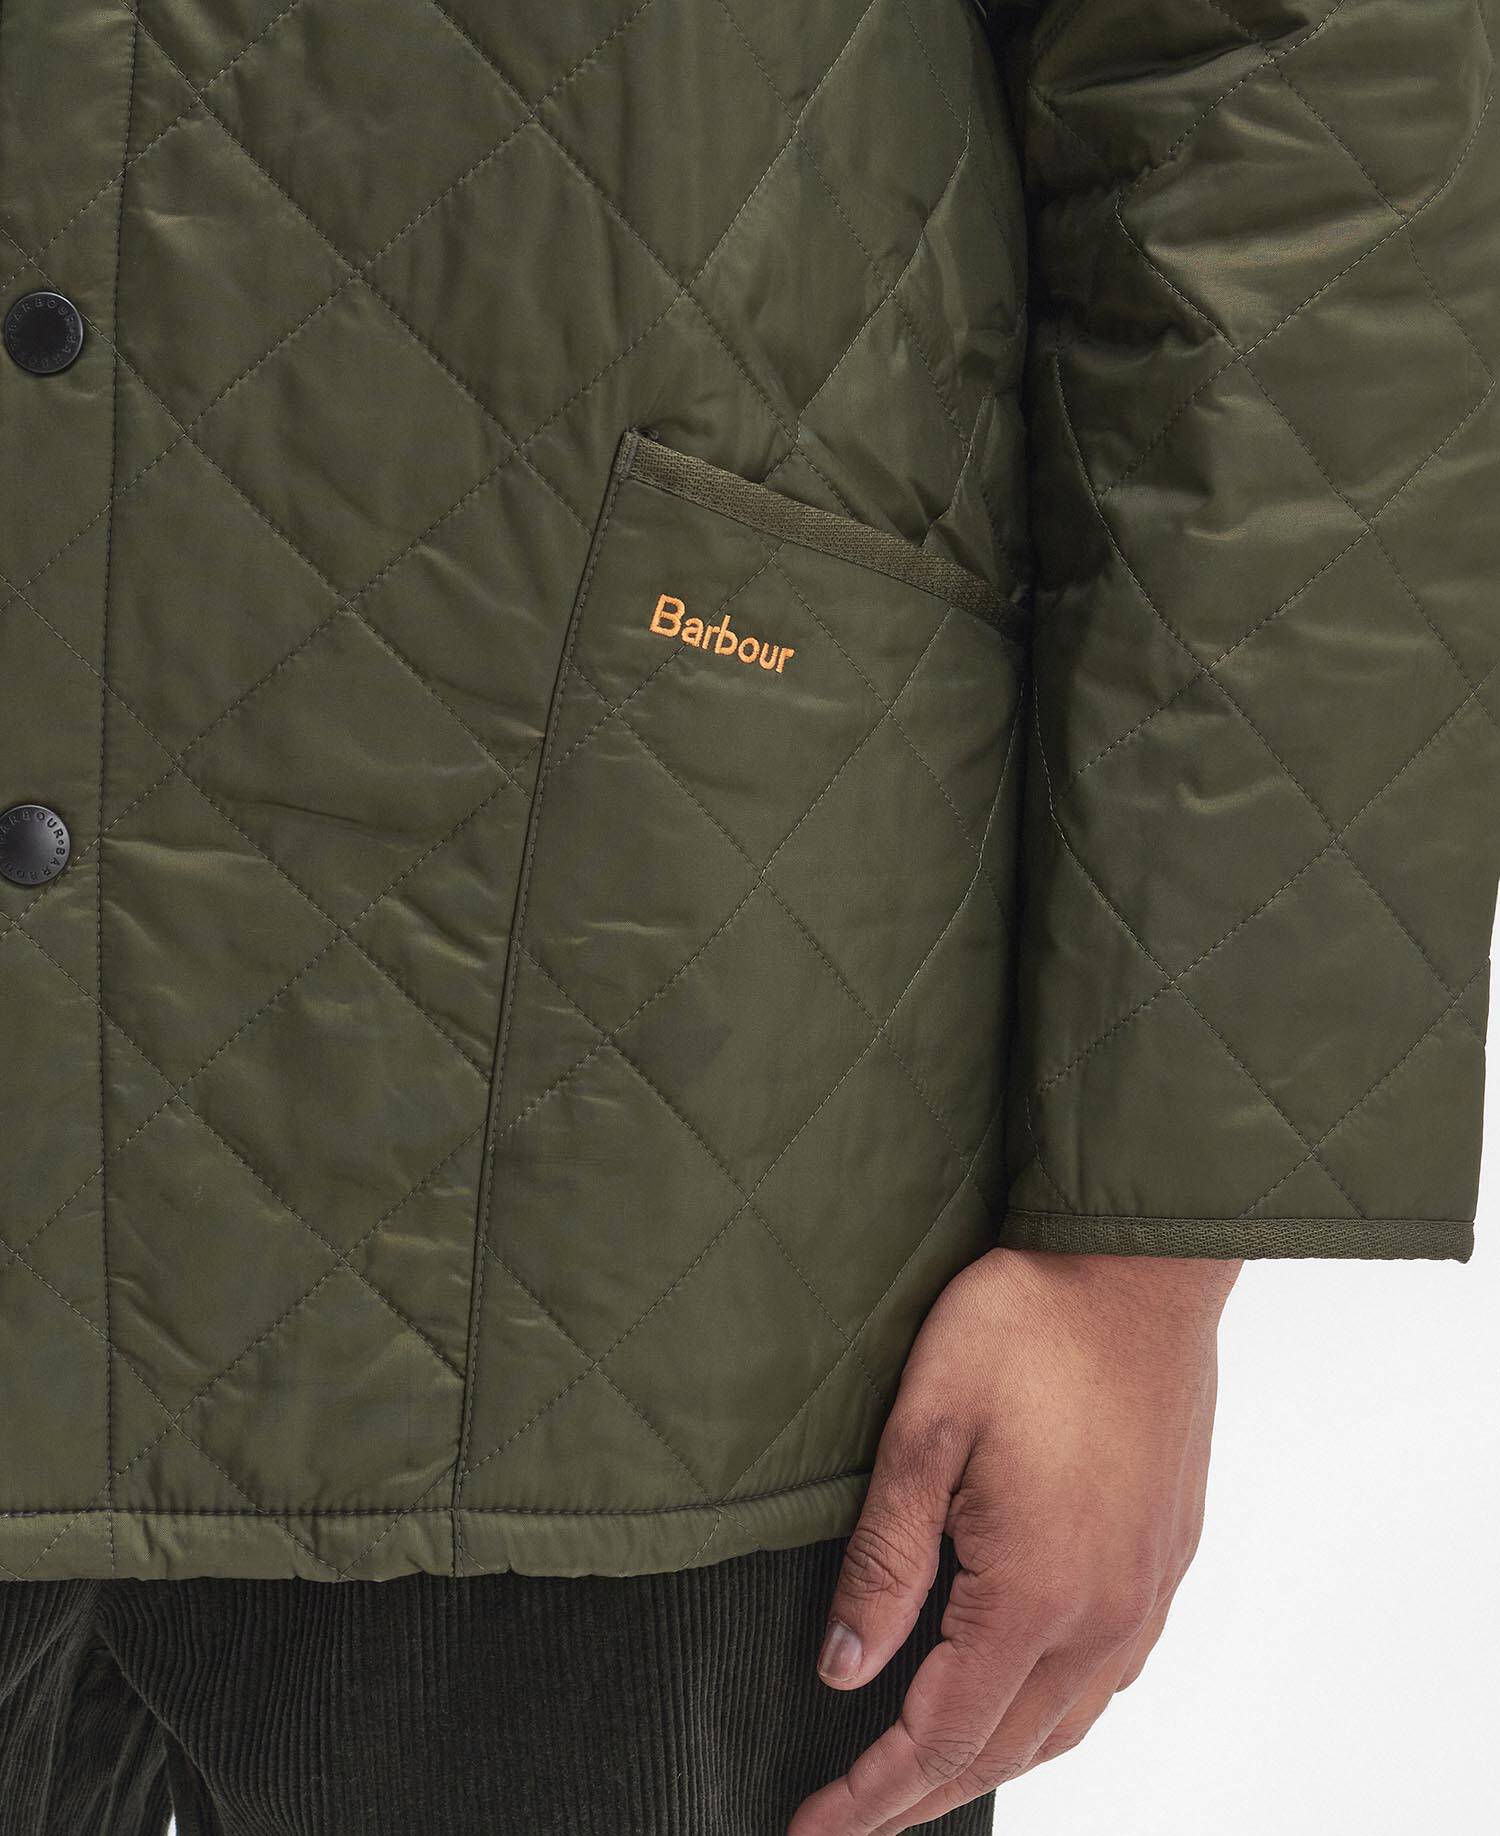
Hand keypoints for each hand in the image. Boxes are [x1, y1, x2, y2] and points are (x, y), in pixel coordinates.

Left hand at [788, 1247, 1239, 1833]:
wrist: (1138, 1265)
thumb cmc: (1028, 1325)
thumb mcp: (925, 1428)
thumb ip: (886, 1558)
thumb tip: (846, 1667)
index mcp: (1037, 1592)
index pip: (943, 1735)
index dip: (872, 1795)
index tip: (812, 1834)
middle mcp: (1106, 1612)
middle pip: (1005, 1748)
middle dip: (919, 1796)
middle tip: (849, 1822)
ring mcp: (1147, 1588)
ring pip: (1065, 1723)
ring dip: (988, 1760)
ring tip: (919, 1777)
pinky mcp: (1166, 1554)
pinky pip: (1109, 1674)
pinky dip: (1051, 1714)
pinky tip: (1018, 1699)